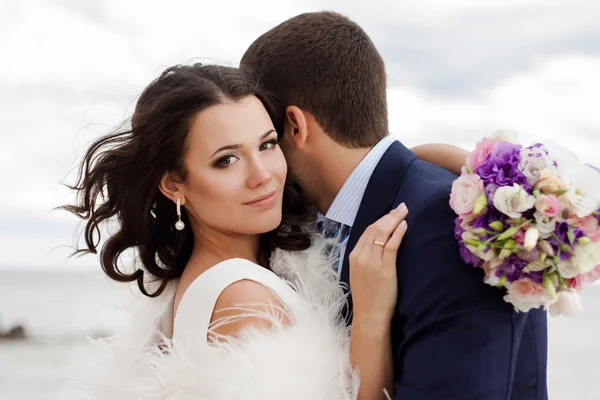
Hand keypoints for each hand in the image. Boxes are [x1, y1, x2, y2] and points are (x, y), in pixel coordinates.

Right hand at [349, 202, 407, 329]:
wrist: (369, 315)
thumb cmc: (368, 297)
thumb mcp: (361, 274)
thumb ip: (367, 259)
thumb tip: (379, 246)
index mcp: (354, 256)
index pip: (367, 231)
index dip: (380, 220)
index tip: (391, 214)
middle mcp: (361, 256)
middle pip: (374, 229)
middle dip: (389, 216)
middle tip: (401, 208)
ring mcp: (372, 262)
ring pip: (382, 234)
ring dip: (394, 221)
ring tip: (404, 212)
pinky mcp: (384, 268)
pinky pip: (391, 246)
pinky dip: (398, 234)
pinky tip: (404, 226)